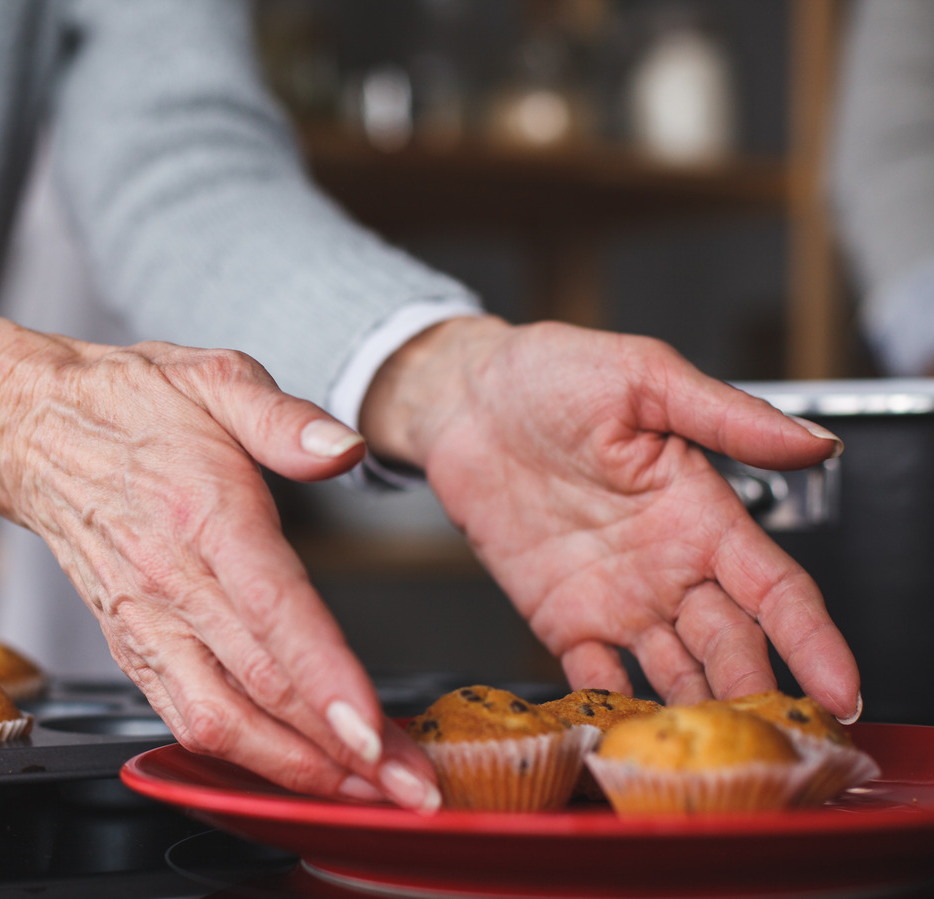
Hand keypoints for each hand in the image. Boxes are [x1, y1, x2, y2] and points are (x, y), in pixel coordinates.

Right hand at [0, 317, 442, 808]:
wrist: (34, 429)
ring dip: (292, 771)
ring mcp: (145, 623)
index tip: (376, 732)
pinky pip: (183, 718)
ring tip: (361, 792)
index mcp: (202, 512)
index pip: (272, 613)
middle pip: (258, 688)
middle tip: (406, 786)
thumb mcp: (214, 376)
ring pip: (216, 723)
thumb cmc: (131, 404)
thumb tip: (342, 448)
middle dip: (339, 752)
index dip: (326, 682)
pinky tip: (293, 770)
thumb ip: (284, 418)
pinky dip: (240, 759)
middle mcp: (170, 581)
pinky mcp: (132, 646)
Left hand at [361, 316, 860, 719]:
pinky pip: (596, 678)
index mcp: (702, 512)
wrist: (463, 399)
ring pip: (676, 675)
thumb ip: (726, 417)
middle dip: (757, 697)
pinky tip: (627, 744)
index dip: (814, 642)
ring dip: (697, 717)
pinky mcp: (561, 619)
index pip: (776, 589)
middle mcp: (670, 567)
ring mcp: (617, 599)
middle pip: (732, 646)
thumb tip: (814, 444)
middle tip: (774, 749)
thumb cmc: (552, 374)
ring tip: (714, 764)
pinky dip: (614, 713)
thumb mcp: (643, 377)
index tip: (842, 692)